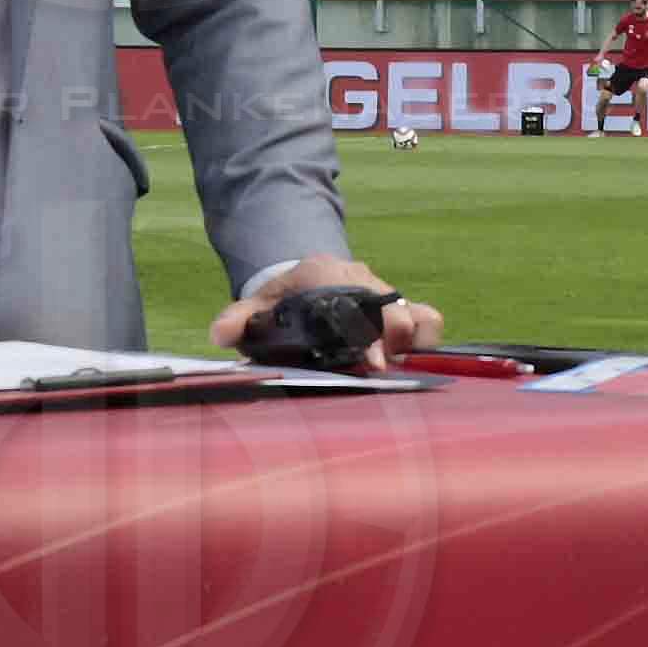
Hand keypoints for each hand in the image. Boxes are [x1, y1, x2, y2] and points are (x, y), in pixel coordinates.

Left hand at [213, 251, 447, 369]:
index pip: (351, 299)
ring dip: (415, 343)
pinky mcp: (403, 308)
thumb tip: (219, 335)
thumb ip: (239, 318)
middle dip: (393, 342)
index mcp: (325, 274)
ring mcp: (386, 294)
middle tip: (380, 372)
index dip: (365, 332)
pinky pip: (428, 318)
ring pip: (420, 313)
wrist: (309, 277)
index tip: (369, 365)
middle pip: (393, 310)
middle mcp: (362, 280)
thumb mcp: (258, 304)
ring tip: (401, 368)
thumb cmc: (284, 298)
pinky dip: (426, 340)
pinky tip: (409, 364)